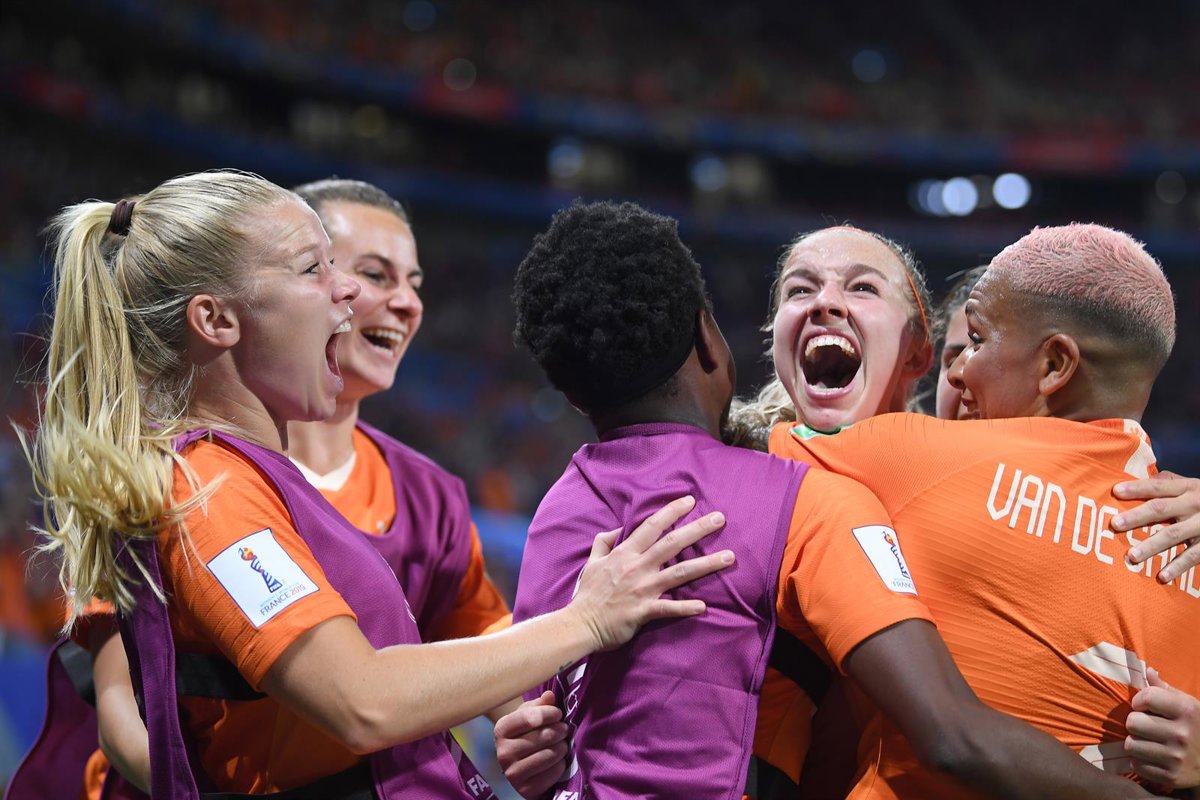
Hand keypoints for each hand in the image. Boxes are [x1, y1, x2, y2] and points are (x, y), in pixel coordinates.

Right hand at [494, 691, 568, 798]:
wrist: (520, 769)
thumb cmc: (525, 736)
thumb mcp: (528, 718)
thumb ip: (539, 705)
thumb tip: (550, 695)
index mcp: (501, 729)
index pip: (530, 717)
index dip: (549, 713)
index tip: (558, 714)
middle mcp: (503, 752)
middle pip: (543, 736)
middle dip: (559, 730)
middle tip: (564, 730)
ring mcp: (512, 773)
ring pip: (550, 754)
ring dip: (562, 747)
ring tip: (562, 744)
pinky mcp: (525, 789)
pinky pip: (553, 772)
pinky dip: (560, 765)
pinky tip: (558, 761)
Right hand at [567, 495, 729, 651]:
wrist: (580, 624)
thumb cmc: (588, 594)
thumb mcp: (592, 561)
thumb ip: (604, 542)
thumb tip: (618, 529)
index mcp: (625, 553)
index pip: (652, 526)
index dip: (671, 512)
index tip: (690, 500)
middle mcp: (637, 567)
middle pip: (672, 543)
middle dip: (698, 529)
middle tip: (720, 518)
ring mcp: (643, 589)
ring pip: (680, 573)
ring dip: (707, 564)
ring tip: (729, 557)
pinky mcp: (644, 611)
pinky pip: (669, 608)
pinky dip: (686, 607)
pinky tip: (704, 606)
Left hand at [1114, 471, 1199, 582]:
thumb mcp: (1194, 486)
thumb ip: (1170, 482)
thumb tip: (1140, 478)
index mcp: (1188, 488)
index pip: (1158, 487)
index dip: (1137, 488)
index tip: (1115, 491)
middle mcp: (1194, 504)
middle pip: (1161, 509)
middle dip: (1137, 516)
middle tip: (1115, 524)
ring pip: (1173, 534)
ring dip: (1151, 546)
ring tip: (1132, 556)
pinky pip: (1193, 556)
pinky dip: (1177, 566)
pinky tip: (1162, 576)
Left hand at [1126, 667, 1199, 789]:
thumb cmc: (1197, 728)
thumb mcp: (1188, 705)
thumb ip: (1165, 689)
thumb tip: (1147, 670)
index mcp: (1187, 711)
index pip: (1145, 697)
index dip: (1140, 701)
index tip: (1145, 707)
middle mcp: (1182, 734)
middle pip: (1133, 722)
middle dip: (1136, 723)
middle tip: (1146, 726)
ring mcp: (1176, 757)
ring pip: (1130, 744)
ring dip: (1136, 743)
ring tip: (1149, 742)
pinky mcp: (1171, 777)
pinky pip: (1136, 765)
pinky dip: (1141, 761)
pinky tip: (1153, 757)